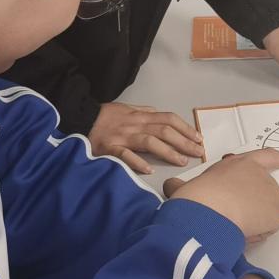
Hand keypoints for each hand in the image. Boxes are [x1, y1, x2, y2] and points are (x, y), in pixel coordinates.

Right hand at [89, 102, 204, 173]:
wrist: (80, 119)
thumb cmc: (105, 116)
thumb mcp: (127, 109)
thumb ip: (143, 111)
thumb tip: (158, 113)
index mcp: (141, 116)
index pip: (168, 119)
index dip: (185, 128)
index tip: (198, 138)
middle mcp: (135, 125)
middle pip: (164, 131)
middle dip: (184, 142)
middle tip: (197, 152)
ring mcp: (123, 137)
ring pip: (149, 142)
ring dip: (167, 152)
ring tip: (181, 161)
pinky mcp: (110, 148)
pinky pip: (125, 155)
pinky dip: (137, 162)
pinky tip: (149, 169)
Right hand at [167, 149, 278, 238]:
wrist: (209, 209)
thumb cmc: (195, 195)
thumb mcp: (186, 186)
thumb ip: (182, 185)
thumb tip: (169, 186)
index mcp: (240, 163)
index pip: (267, 156)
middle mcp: (259, 173)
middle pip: (268, 190)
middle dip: (258, 204)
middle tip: (242, 216)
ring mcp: (270, 190)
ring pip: (271, 210)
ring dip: (260, 219)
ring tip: (238, 227)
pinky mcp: (276, 209)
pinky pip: (271, 225)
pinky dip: (261, 231)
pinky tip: (245, 234)